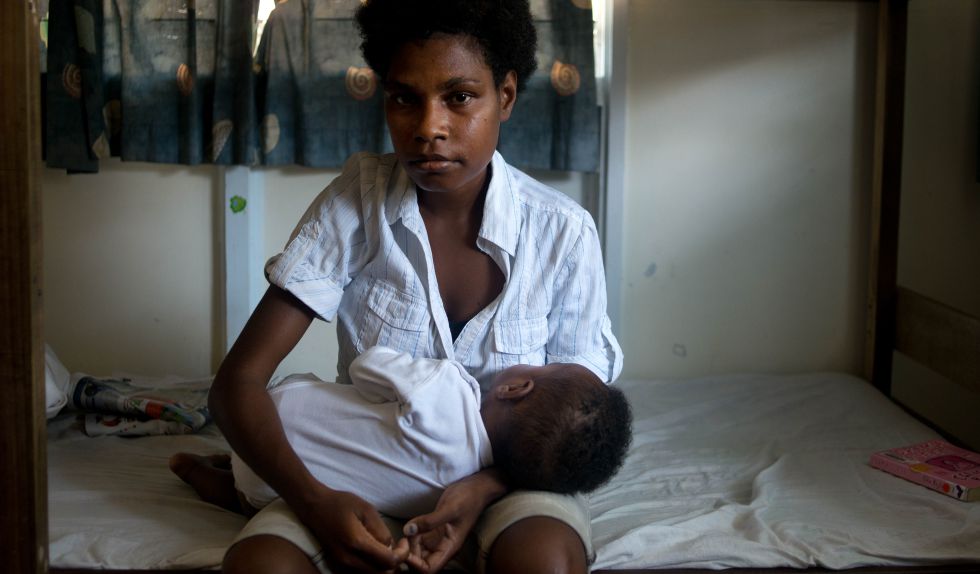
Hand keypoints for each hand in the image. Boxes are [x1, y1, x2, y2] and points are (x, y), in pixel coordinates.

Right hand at [292, 485, 408, 573]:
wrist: (314, 507)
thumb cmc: (341, 503)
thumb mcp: (366, 509)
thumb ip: (381, 530)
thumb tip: (390, 547)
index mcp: (357, 542)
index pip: (388, 561)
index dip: (402, 555)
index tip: (403, 542)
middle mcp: (348, 558)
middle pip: (381, 573)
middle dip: (395, 563)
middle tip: (398, 547)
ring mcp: (342, 563)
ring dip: (383, 566)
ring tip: (387, 549)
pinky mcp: (338, 564)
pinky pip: (361, 572)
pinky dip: (372, 567)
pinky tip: (375, 553)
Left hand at [402, 470, 507, 573]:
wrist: (476, 487)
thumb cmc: (468, 499)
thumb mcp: (450, 508)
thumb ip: (429, 521)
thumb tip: (408, 530)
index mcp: (449, 548)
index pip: (429, 569)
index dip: (414, 565)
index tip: (405, 550)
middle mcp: (441, 547)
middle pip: (420, 563)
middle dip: (408, 556)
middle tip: (400, 541)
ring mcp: (436, 538)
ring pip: (417, 552)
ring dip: (408, 546)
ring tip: (404, 532)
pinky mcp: (432, 529)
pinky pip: (418, 539)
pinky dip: (410, 536)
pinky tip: (408, 527)